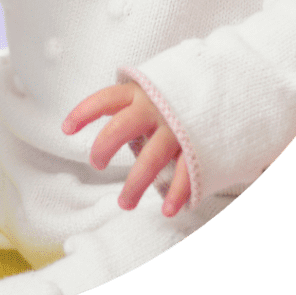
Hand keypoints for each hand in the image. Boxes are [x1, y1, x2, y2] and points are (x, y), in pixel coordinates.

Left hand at [63, 83, 190, 216]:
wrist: (229, 84)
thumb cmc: (178, 92)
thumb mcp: (152, 87)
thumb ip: (129, 103)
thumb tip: (106, 126)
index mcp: (140, 91)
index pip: (104, 99)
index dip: (83, 113)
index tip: (66, 129)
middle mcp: (155, 107)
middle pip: (120, 128)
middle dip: (103, 148)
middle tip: (96, 165)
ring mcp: (177, 127)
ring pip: (151, 159)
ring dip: (135, 184)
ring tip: (124, 203)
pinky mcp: (198, 146)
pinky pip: (185, 173)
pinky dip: (176, 193)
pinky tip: (168, 210)